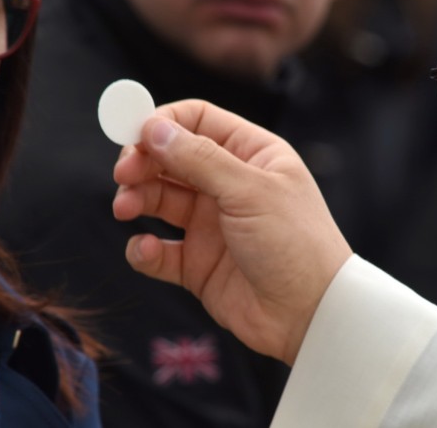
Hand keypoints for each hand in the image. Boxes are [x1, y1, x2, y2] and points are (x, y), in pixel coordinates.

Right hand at [112, 100, 351, 364]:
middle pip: (171, 159)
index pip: (198, 122)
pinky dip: (145, 249)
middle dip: (143, 163)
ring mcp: (212, 225)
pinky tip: (147, 250)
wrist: (312, 316)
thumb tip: (154, 128)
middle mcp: (229, 186)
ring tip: (125, 208)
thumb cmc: (297, 244)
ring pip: (160, 200)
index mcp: (251, 155)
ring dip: (137, 200)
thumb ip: (199, 159)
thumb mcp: (249, 191)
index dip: (163, 123)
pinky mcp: (199, 264)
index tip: (133, 134)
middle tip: (124, 174)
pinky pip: (160, 251)